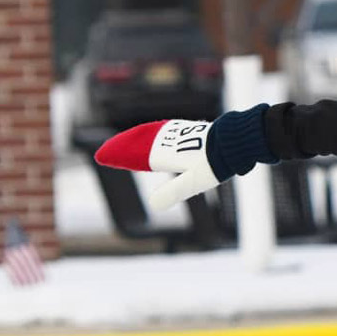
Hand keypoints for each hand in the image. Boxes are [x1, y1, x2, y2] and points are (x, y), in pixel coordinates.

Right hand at [94, 119, 224, 211]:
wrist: (234, 142)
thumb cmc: (214, 163)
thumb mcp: (192, 182)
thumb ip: (172, 192)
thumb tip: (154, 205)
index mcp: (164, 153)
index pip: (134, 155)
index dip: (118, 157)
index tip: (102, 156)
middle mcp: (167, 140)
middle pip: (138, 142)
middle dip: (122, 146)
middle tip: (106, 150)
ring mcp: (178, 133)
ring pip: (150, 134)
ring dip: (136, 137)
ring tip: (126, 141)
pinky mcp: (189, 130)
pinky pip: (163, 130)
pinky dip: (152, 133)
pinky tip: (156, 136)